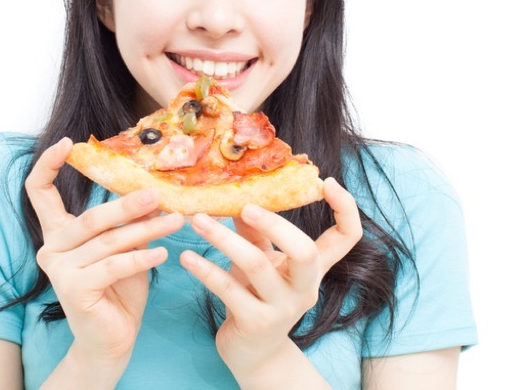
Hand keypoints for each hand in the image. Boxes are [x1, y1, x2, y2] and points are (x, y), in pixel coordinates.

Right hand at [24, 138, 184, 368]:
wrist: (110, 342)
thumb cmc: (118, 292)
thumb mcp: (124, 249)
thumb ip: (128, 223)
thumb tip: (153, 191)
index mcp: (57, 233)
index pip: (38, 191)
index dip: (48, 164)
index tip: (68, 143)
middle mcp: (51, 248)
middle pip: (91, 217)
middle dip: (127, 204)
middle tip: (158, 193)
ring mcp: (59, 269)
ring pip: (108, 241)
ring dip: (146, 231)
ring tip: (175, 222)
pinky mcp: (73, 289)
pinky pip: (114, 266)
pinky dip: (140, 259)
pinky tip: (162, 253)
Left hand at [179, 178, 361, 376]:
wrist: (252, 352)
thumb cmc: (255, 295)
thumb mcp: (260, 259)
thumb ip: (253, 229)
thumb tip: (237, 191)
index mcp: (313, 268)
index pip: (346, 237)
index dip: (346, 209)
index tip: (328, 181)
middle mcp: (304, 288)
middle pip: (305, 252)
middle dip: (275, 224)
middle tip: (245, 204)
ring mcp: (282, 308)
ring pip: (257, 265)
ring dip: (223, 238)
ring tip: (197, 220)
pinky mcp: (255, 323)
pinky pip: (228, 289)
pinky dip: (205, 270)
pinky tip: (187, 258)